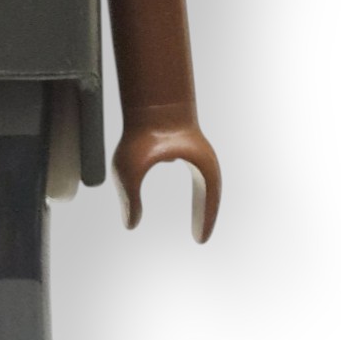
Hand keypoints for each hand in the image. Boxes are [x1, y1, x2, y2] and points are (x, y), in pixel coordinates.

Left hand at [112, 108, 221, 241]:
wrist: (146, 99)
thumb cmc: (140, 133)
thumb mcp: (129, 171)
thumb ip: (130, 199)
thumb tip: (131, 224)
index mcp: (200, 167)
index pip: (210, 199)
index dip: (205, 220)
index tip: (200, 240)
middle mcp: (201, 158)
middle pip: (210, 191)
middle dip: (204, 213)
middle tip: (199, 236)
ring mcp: (193, 148)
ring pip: (202, 178)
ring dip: (200, 197)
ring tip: (196, 218)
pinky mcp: (183, 141)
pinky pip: (190, 166)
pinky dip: (186, 177)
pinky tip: (177, 179)